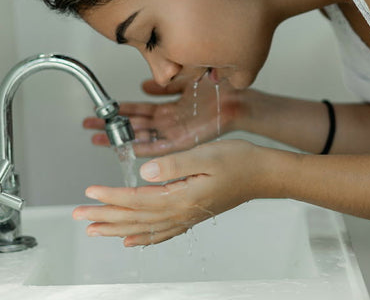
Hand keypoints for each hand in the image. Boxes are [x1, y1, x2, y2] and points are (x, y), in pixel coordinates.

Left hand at [72, 139, 286, 245]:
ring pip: (144, 228)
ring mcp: (187, 216)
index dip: (111, 196)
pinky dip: (144, 239)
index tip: (90, 192)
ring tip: (96, 230)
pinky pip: (163, 233)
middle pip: (135, 218)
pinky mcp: (192, 214)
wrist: (263, 173)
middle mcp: (181, 212)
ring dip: (117, 229)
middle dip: (105, 216)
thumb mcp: (206, 155)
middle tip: (80, 215)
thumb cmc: (238, 161)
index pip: (137, 200)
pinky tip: (132, 241)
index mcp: (181, 196)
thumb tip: (144, 174)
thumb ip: (173, 165)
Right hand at [83, 76, 244, 155]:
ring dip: (121, 138)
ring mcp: (175, 132)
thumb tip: (144, 84)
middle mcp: (168, 122)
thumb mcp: (184, 81)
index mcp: (168, 109)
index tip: (100, 111)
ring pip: (142, 137)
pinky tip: (130, 148)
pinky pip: (161, 146)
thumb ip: (164, 85)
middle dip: (111, 126)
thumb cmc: (216, 89)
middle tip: (89, 127)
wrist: (237, 98)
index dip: (118, 111)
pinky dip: (146, 148)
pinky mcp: (185, 141)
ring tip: (99, 138)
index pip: (137, 111)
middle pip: (134, 125)